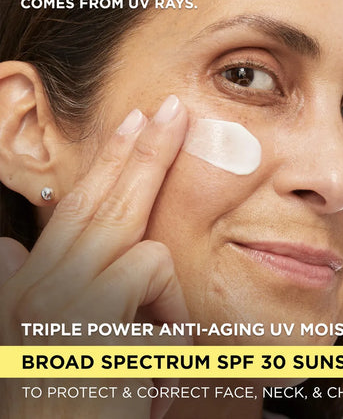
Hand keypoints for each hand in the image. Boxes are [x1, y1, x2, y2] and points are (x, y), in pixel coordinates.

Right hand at [0, 96, 189, 418]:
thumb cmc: (70, 399)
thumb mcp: (52, 341)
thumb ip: (32, 288)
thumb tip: (6, 245)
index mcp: (34, 281)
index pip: (78, 205)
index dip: (107, 162)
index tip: (132, 125)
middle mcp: (38, 281)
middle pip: (103, 199)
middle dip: (139, 149)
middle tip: (167, 111)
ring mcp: (61, 296)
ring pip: (135, 237)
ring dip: (161, 290)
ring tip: (153, 346)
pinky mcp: (92, 314)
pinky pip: (152, 274)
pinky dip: (169, 315)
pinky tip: (157, 353)